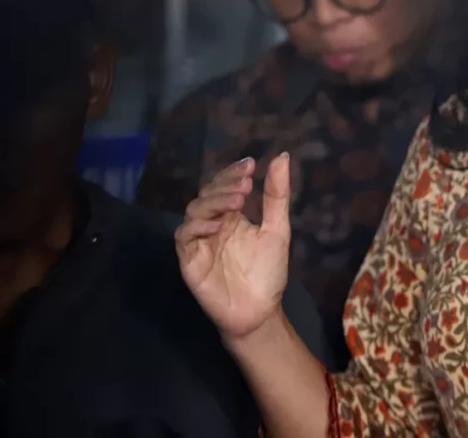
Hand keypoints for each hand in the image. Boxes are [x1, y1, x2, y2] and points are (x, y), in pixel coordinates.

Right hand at [175, 154, 291, 339]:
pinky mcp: (189, 260)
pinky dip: (197, 227)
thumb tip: (282, 156)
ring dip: (214, 202)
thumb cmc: (267, 272)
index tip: (251, 164)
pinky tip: (217, 225)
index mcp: (232, 216)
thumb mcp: (277, 229)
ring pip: (194, 211)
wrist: (259, 311)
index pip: (225, 186)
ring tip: (238, 201)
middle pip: (208, 194)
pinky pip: (184, 237)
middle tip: (246, 182)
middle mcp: (212, 225)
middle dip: (225, 184)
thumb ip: (277, 196)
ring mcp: (199, 241)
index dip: (234, 173)